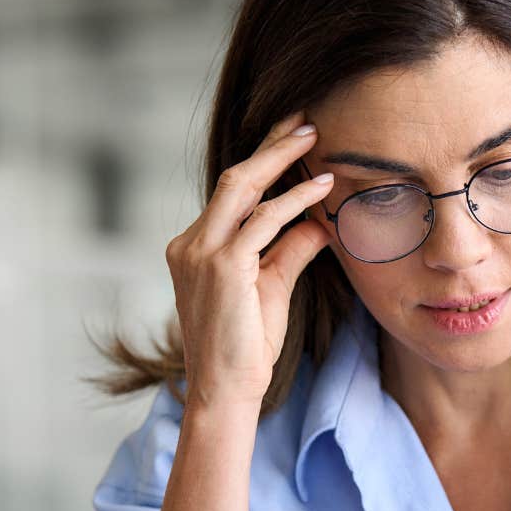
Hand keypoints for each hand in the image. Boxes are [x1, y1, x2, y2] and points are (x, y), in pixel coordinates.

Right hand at [165, 110, 333, 410]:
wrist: (225, 391)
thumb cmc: (246, 348)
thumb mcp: (271, 289)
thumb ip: (289, 251)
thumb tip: (319, 223)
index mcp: (193, 247)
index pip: (230, 193)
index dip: (263, 162)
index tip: (294, 138)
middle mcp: (189, 244)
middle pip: (232, 178)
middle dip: (270, 145)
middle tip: (305, 119)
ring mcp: (200, 253)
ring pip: (242, 188)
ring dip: (282, 160)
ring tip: (316, 138)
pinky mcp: (221, 266)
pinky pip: (262, 221)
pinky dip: (294, 201)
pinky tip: (321, 189)